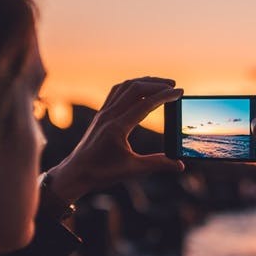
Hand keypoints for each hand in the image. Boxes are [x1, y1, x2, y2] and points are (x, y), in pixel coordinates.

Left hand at [45, 76, 185, 203]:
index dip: (165, 96)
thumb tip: (179, 165)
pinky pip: (116, 92)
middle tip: (174, 86)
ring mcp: (103, 113)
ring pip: (125, 87)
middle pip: (135, 89)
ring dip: (144, 82)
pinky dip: (131, 87)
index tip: (180, 92)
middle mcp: (109, 115)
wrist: (75, 173)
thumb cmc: (101, 173)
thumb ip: (157, 164)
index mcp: (117, 127)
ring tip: (161, 85)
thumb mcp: (132, 170)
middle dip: (156, 84)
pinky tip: (140, 91)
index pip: (145, 104)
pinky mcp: (100, 115)